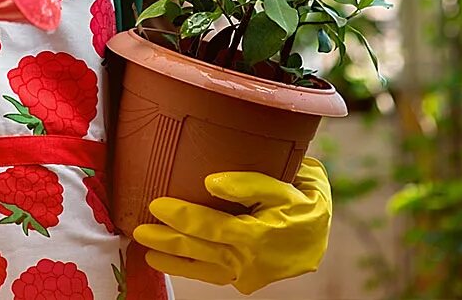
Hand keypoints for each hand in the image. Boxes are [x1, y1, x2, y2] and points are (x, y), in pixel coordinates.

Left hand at [132, 157, 331, 294]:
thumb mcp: (290, 185)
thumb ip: (250, 183)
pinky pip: (212, 275)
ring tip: (145, 252)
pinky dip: (188, 269)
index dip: (182, 216)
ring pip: (203, 267)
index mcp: (260, 235)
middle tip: (138, 231)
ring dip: (173, 260)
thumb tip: (209, 183)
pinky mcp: (245, 279)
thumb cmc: (304, 202)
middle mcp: (251, 260)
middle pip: (201, 250)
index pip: (212, 226)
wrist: (322, 236)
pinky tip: (165, 262)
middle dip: (167, 241)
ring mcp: (247, 274)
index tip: (156, 205)